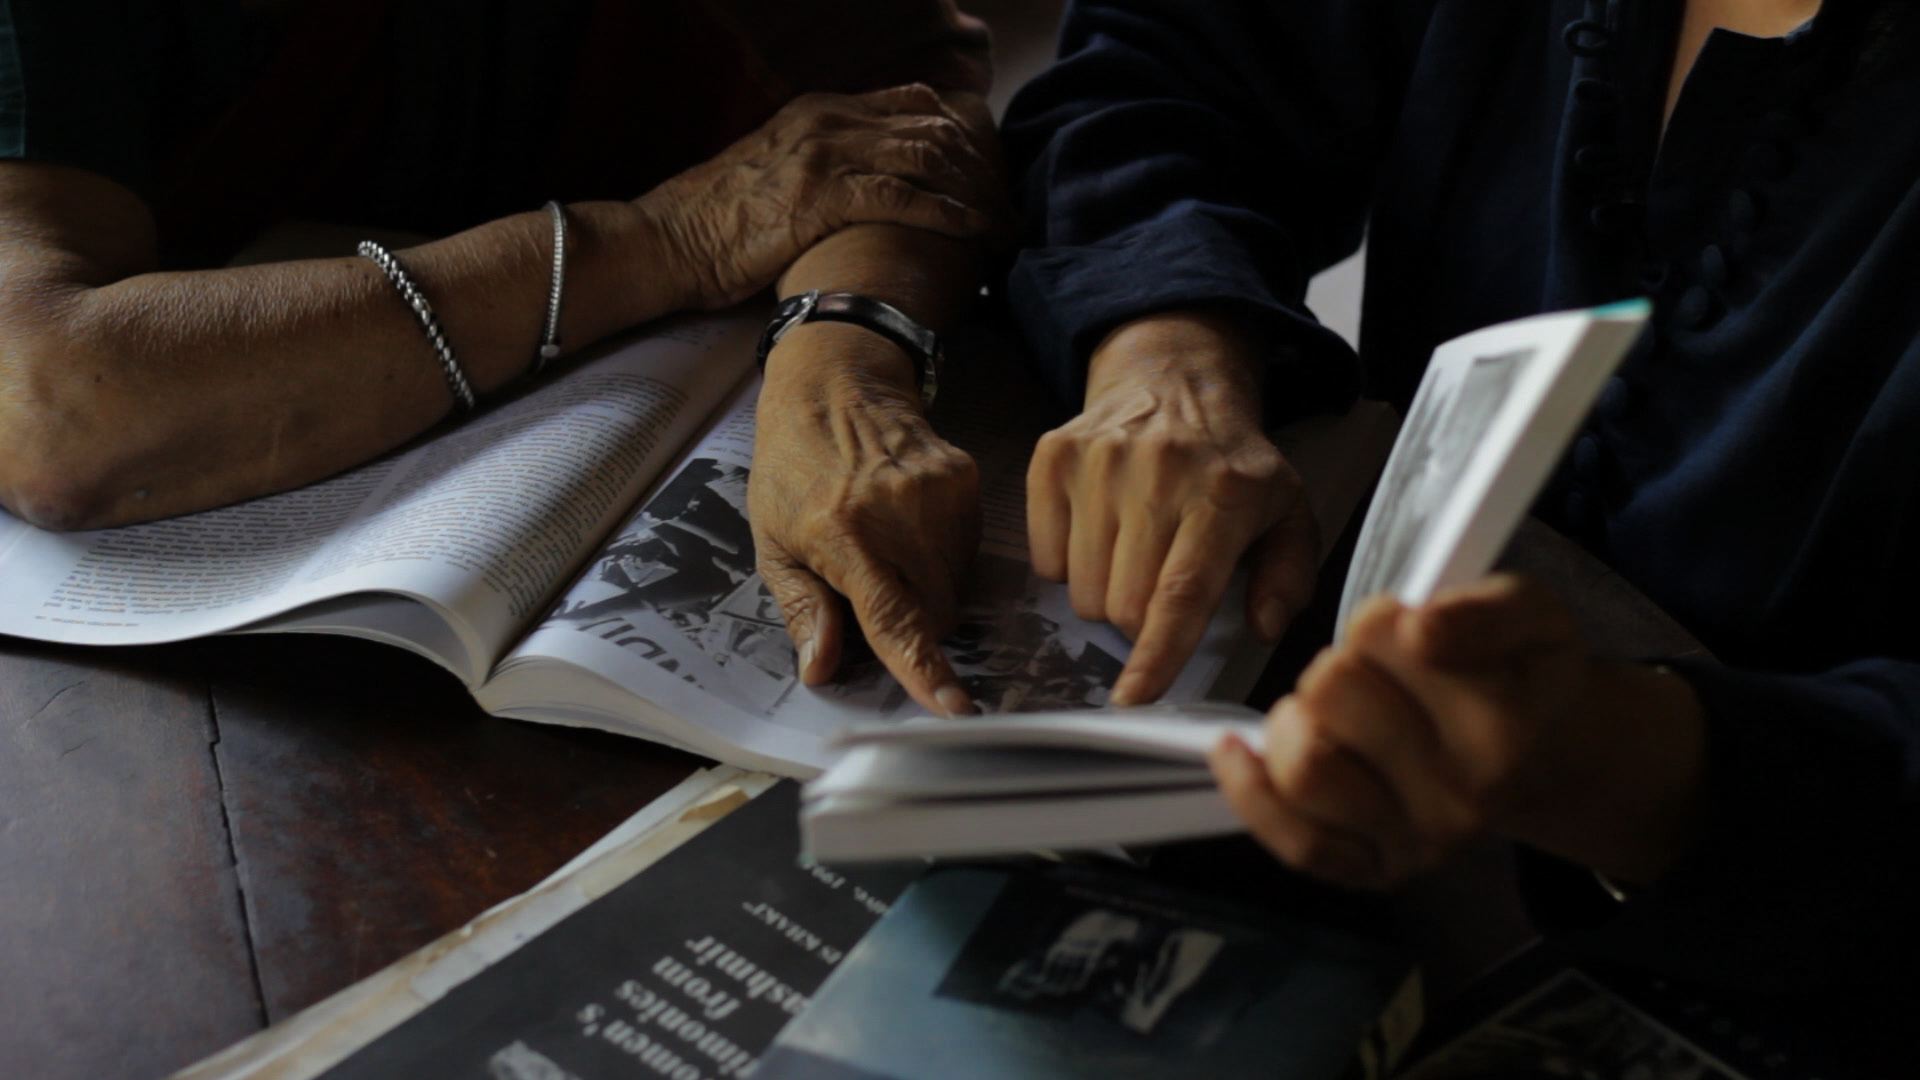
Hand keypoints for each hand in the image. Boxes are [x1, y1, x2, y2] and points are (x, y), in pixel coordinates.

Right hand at [640, 84, 997, 309]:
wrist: (671, 240)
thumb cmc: (723, 223)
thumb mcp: (780, 172)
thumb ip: (828, 166)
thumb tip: (874, 192)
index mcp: (823, 109)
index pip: (915, 105)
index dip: (962, 139)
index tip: (987, 178)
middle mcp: (830, 119)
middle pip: (933, 128)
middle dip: (981, 170)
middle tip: (1008, 209)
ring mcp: (825, 153)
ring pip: (927, 158)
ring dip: (975, 194)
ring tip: (1003, 228)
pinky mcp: (821, 195)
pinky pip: (903, 197)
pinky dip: (948, 215)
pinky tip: (973, 234)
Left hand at [749, 322, 980, 716]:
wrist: (833, 384)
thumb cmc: (791, 469)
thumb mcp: (773, 543)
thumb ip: (803, 610)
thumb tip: (820, 670)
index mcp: (842, 534)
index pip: (894, 618)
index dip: (924, 669)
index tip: (953, 708)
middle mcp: (898, 513)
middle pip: (936, 612)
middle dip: (914, 625)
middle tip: (875, 596)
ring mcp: (939, 493)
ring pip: (957, 584)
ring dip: (929, 590)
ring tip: (889, 550)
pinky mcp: (965, 478)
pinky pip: (969, 550)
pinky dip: (942, 556)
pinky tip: (910, 526)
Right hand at [1027, 311, 1317, 705]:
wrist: (1175, 379)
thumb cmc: (1232, 462)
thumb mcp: (1287, 511)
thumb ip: (1289, 575)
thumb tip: (1262, 626)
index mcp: (1224, 494)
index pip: (1181, 593)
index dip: (1156, 655)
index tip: (1135, 698)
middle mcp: (1158, 472)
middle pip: (1125, 602)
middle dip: (1139, 622)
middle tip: (1158, 590)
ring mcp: (1098, 461)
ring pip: (1082, 587)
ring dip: (1105, 594)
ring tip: (1132, 554)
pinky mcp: (1054, 457)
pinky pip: (1046, 557)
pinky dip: (1069, 564)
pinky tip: (1099, 532)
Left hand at [1208, 575, 1709, 888]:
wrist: (1540, 757)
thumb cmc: (1516, 677)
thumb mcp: (1531, 616)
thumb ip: (1485, 610)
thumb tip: (1422, 628)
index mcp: (1504, 722)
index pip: (1387, 637)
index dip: (1381, 620)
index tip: (1405, 629)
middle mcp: (1464, 793)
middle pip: (1333, 690)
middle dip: (1336, 665)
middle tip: (1369, 674)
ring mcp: (1418, 840)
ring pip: (1305, 768)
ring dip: (1294, 723)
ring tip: (1322, 712)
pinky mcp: (1376, 870)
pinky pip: (1295, 841)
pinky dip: (1251, 790)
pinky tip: (1239, 750)